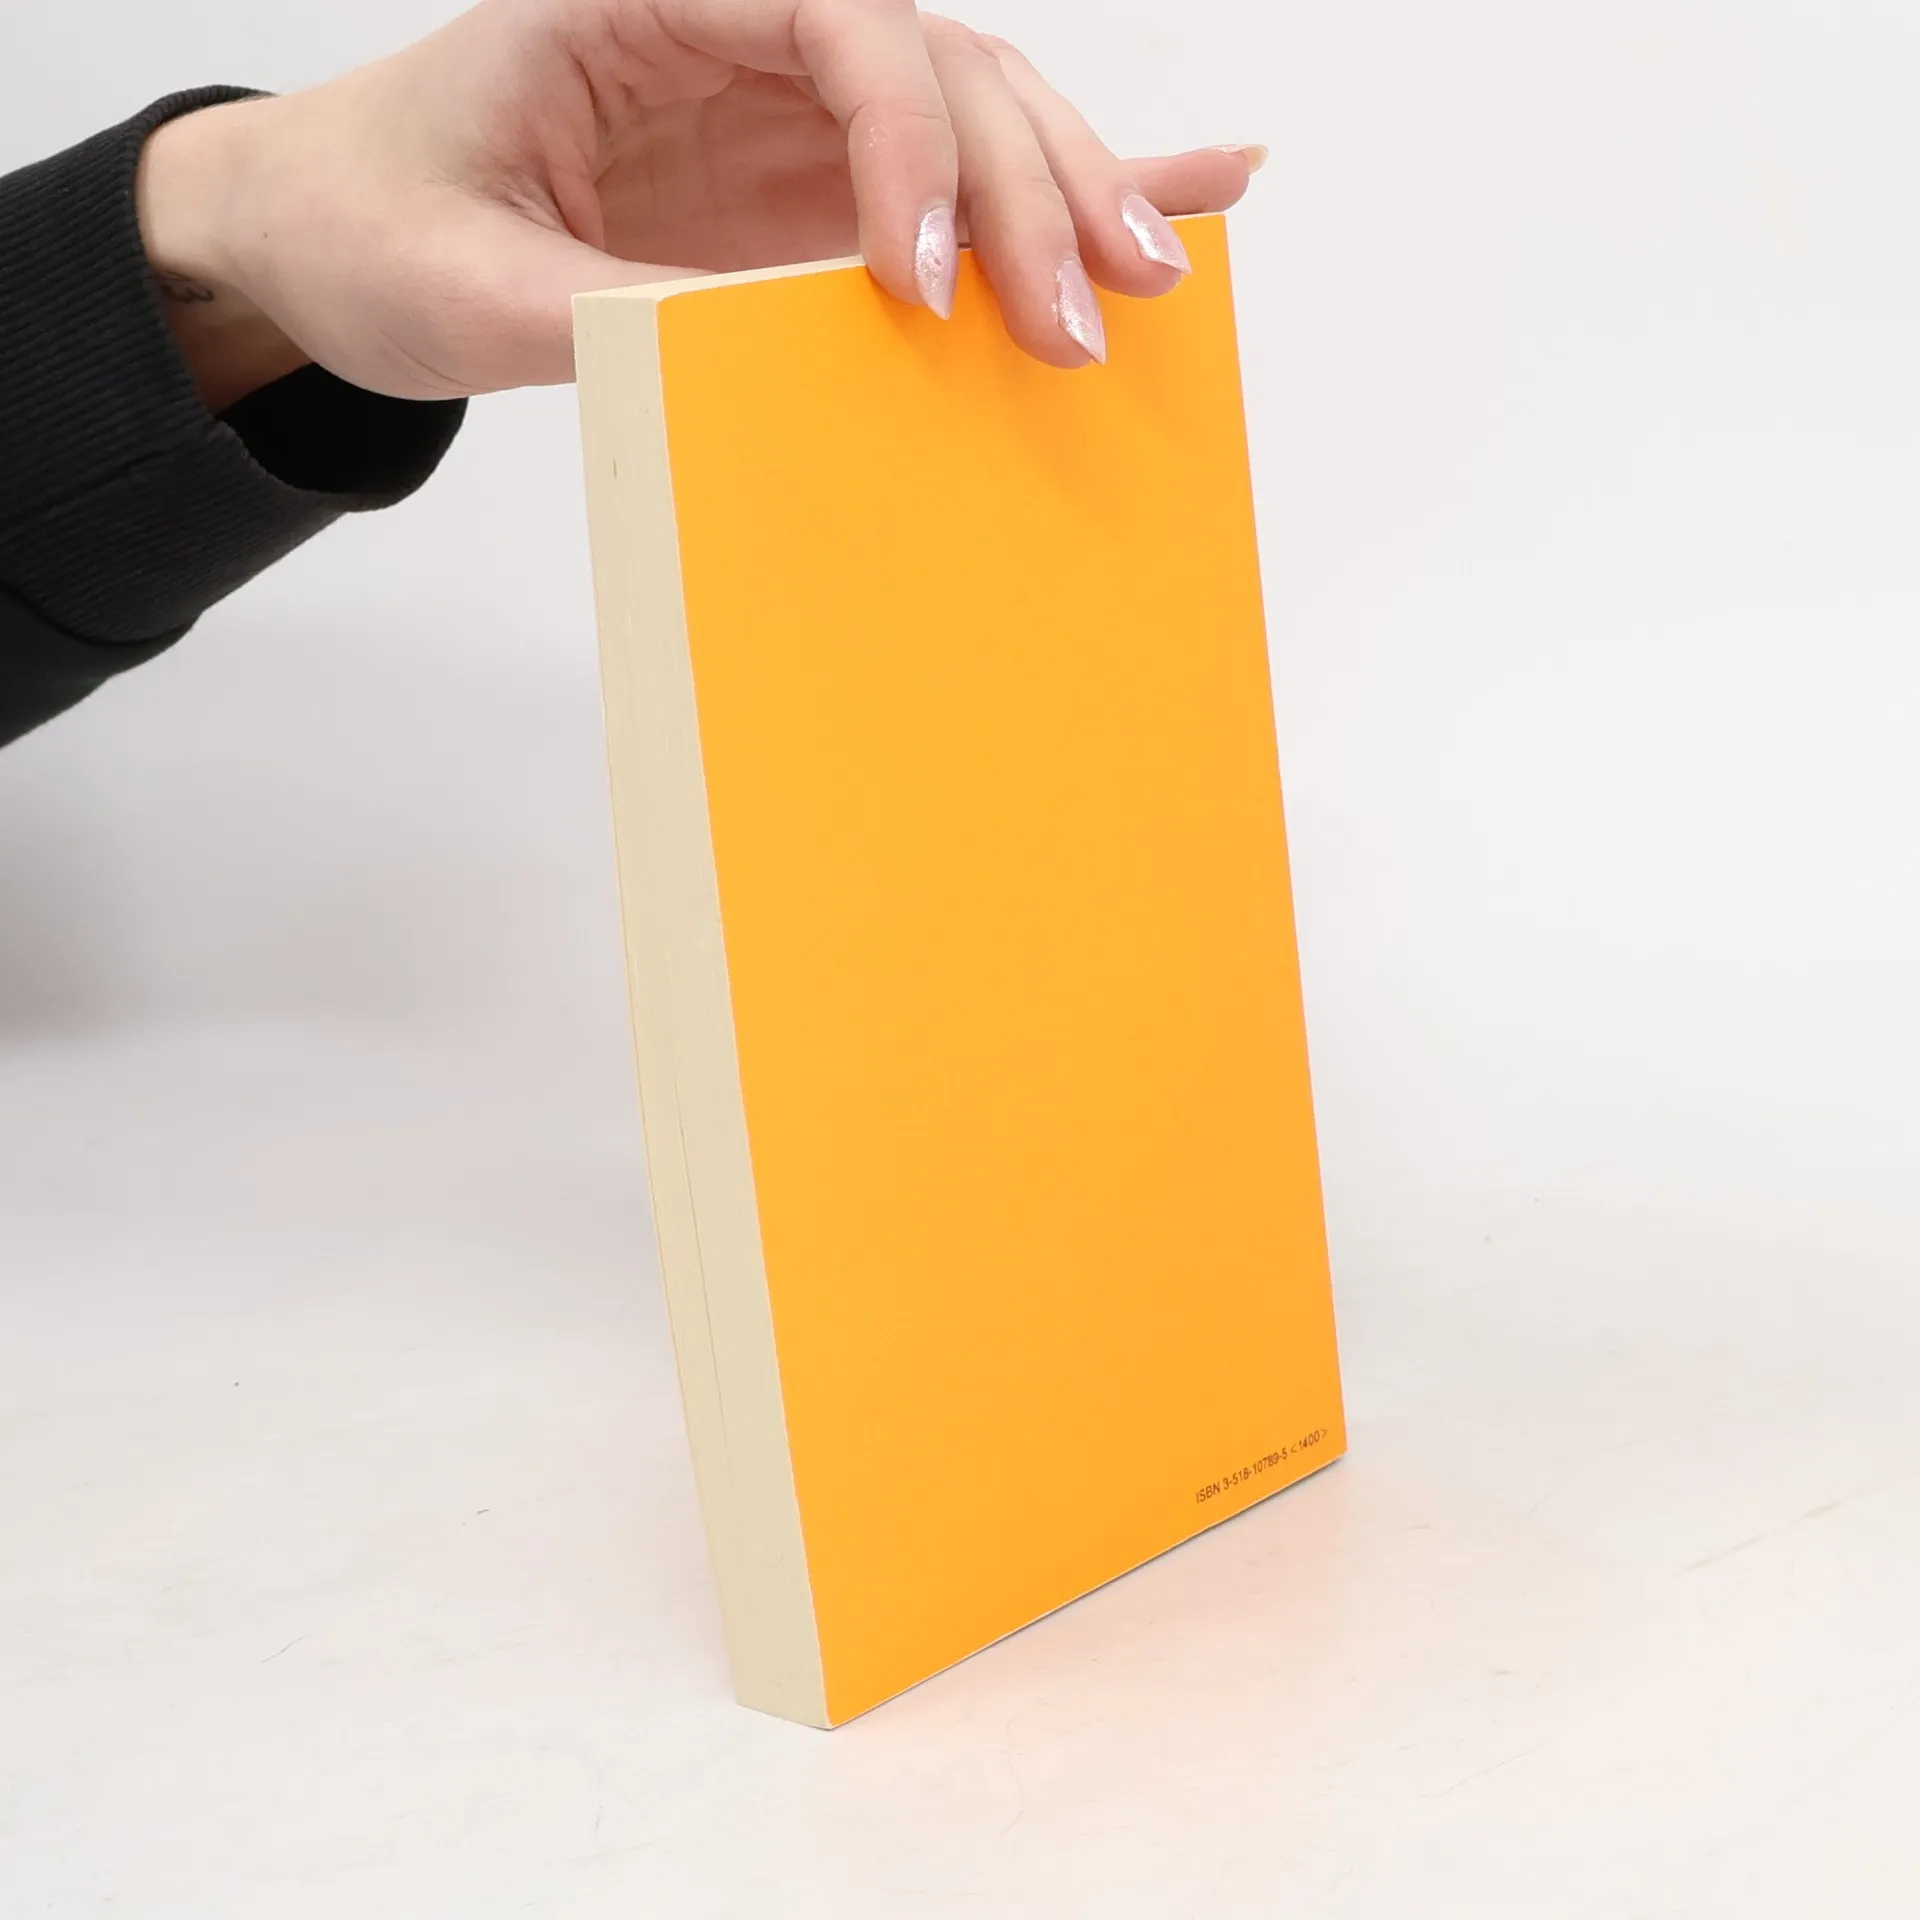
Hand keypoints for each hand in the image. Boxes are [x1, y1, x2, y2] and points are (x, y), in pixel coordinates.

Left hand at [135, 0, 1261, 410]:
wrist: (324, 238)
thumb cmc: (368, 223)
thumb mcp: (465, 283)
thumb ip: (619, 314)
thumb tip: (787, 355)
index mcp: (646, 1)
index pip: (841, 23)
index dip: (909, 143)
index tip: (920, 282)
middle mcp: (739, 36)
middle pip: (941, 66)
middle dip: (1030, 184)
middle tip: (1088, 312)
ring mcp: (785, 116)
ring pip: (973, 115)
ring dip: (1070, 197)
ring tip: (1146, 291)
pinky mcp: (806, 195)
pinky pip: (952, 175)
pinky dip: (1064, 186)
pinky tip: (1192, 189)